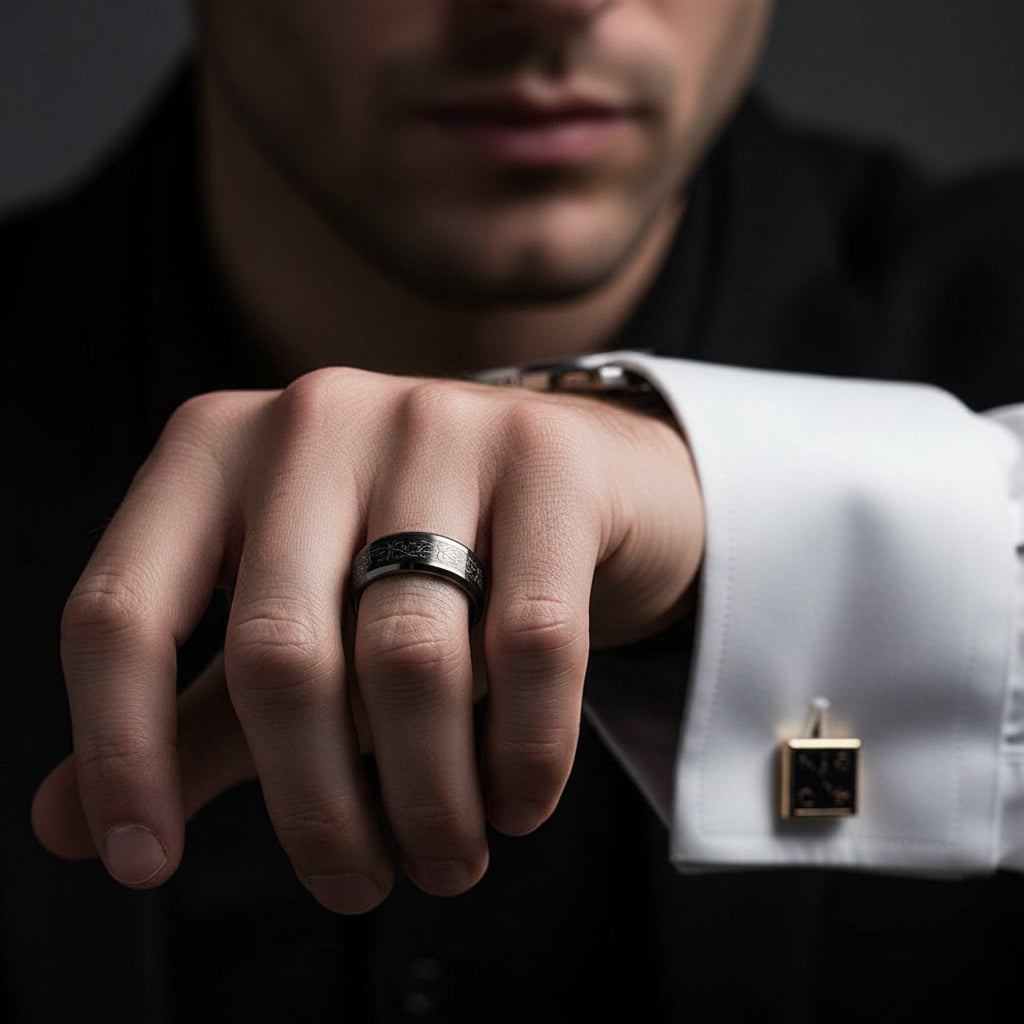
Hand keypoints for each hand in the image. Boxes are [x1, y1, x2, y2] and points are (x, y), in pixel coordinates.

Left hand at [31, 367, 703, 912]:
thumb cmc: (404, 552)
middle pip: (279, 655)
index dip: (119, 751)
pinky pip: (531, 638)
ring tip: (445, 860)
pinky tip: (518, 804)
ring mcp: (436, 424)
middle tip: (357, 887)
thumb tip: (67, 826)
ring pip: (408, 658)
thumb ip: (192, 713)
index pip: (121, 610)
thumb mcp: (287, 619)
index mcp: (213, 450)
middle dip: (315, 810)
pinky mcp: (545, 458)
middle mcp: (314, 418)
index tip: (143, 863)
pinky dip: (523, 749)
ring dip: (427, 800)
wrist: (560, 469)